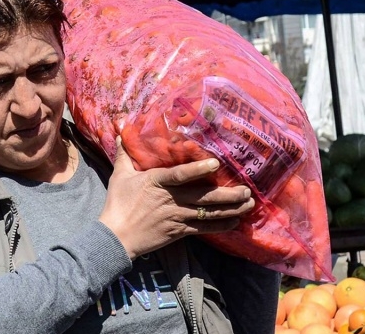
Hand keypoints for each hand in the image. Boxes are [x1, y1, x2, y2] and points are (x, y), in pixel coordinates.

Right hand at [99, 137, 254, 259]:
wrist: (116, 236)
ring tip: (249, 203)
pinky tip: (235, 221)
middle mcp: (171, 199)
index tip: (216, 163)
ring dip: (231, 209)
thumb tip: (121, 127)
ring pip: (209, 213)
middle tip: (247, 190)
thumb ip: (124, 151)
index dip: (198, 169)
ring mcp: (177, 216)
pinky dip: (221, 225)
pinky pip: (204, 229)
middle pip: (204, 196)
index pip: (180, 175)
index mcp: (157, 182)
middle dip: (228, 194)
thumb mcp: (120, 174)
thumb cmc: (118, 202)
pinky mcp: (179, 231)